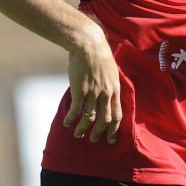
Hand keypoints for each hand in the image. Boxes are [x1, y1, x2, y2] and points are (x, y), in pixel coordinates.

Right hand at [62, 26, 122, 143]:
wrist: (89, 45)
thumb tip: (107, 94)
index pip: (117, 114)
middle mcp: (106, 94)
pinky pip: (76, 110)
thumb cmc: (99, 55)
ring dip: (83, 129)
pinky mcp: (80, 90)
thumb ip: (109, 84)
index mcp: (115, 89)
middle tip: (94, 140)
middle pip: (104, 120)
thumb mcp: (111, 71)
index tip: (111, 138)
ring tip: (78, 134)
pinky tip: (67, 123)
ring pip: (89, 118)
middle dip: (99, 132)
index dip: (114, 129)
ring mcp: (93, 93)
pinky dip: (71, 119)